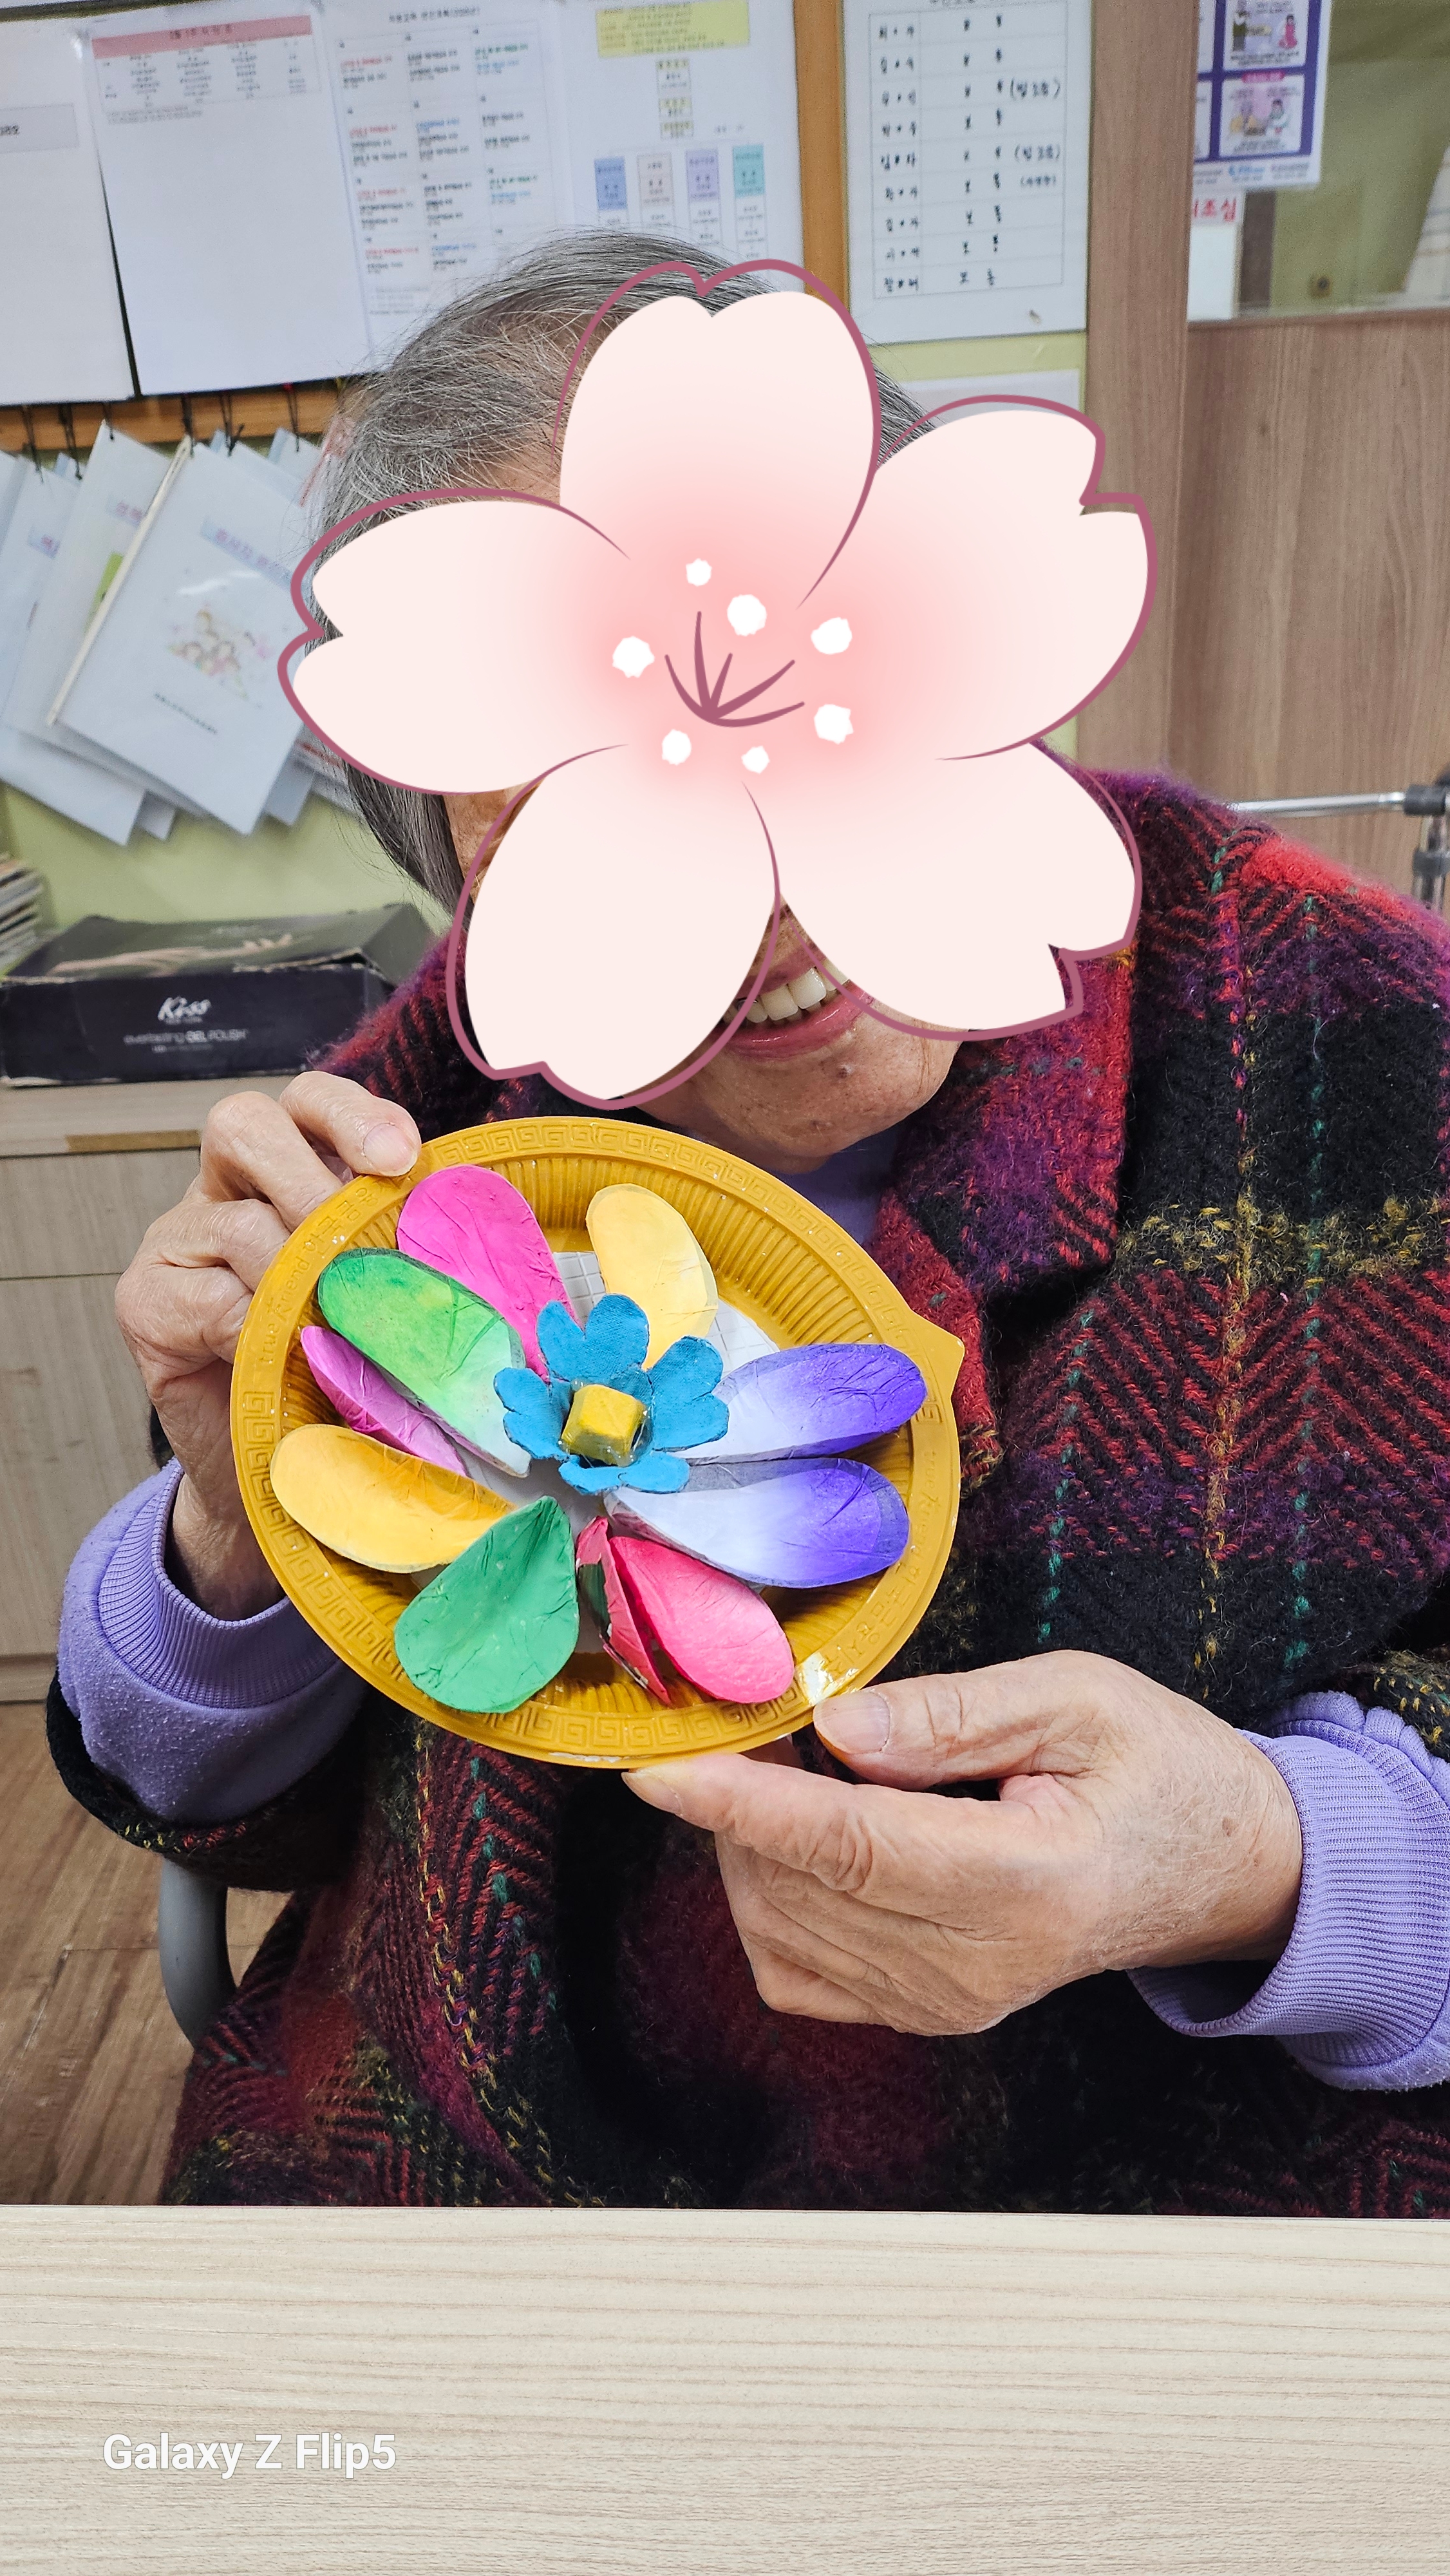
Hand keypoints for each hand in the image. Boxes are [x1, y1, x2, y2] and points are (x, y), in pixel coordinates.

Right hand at [114, 1071, 418, 1617]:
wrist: (273, 1475)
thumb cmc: (337, 1377)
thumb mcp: (380, 1300)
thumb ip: (399, 1254)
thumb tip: (474, 1242)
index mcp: (292, 1171)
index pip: (310, 1104)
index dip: (355, 1114)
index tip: (406, 1157)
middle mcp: (227, 1190)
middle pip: (247, 1125)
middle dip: (315, 1172)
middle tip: (364, 1238)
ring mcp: (179, 1241)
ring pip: (234, 1218)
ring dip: (299, 1271)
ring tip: (339, 1319)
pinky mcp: (144, 1299)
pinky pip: (205, 1294)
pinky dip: (258, 1326)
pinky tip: (286, 1357)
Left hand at [624, 1652, 1302, 2036]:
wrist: (1224, 1869)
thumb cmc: (1159, 1768)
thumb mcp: (1079, 1699)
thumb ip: (952, 1713)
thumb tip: (830, 1728)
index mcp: (1028, 1886)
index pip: (850, 1848)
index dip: (742, 1807)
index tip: (659, 1768)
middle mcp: (978, 1969)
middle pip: (802, 1888)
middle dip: (741, 1801)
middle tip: (752, 1714)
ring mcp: (947, 2004)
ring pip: (782, 1930)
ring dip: (753, 1843)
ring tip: (792, 1762)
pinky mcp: (924, 2012)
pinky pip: (796, 1967)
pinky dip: (773, 1895)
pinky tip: (807, 1832)